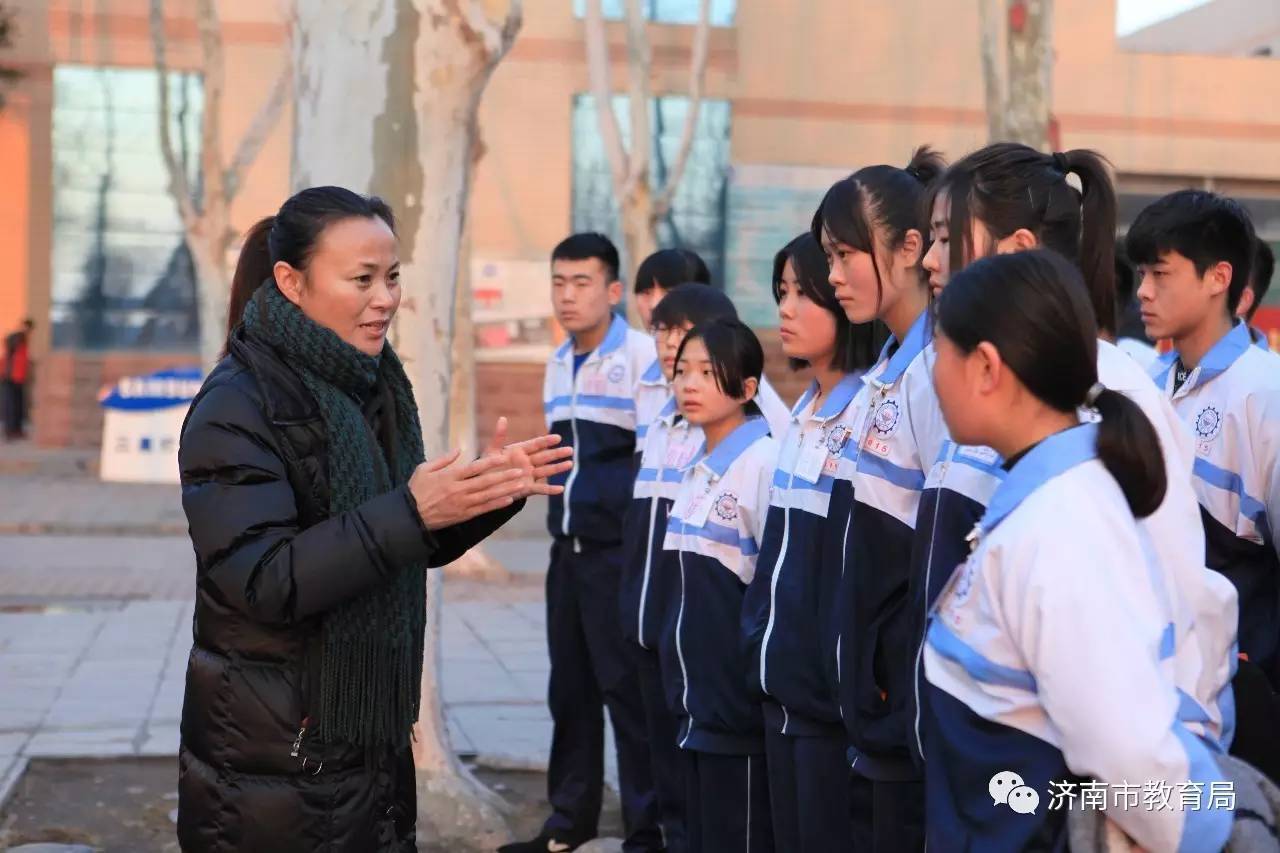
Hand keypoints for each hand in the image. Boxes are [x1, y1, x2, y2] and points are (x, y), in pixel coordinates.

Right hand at [408, 450, 525, 530]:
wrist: (410, 516)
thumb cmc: (416, 490)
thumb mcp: (424, 469)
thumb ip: (443, 459)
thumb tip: (458, 449)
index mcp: (449, 476)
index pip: (473, 468)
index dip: (490, 462)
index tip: (503, 457)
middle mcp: (458, 490)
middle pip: (485, 481)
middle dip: (504, 476)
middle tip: (520, 471)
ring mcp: (462, 504)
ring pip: (488, 495)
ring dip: (506, 489)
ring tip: (521, 484)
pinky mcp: (463, 515)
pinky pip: (483, 509)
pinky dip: (496, 505)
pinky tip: (509, 500)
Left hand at [482, 416, 573, 497]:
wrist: (484, 484)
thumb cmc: (487, 465)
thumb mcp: (491, 451)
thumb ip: (499, 436)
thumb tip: (502, 418)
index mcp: (520, 451)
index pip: (536, 444)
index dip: (546, 441)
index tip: (558, 438)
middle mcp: (527, 462)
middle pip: (545, 457)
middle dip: (557, 454)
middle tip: (570, 450)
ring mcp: (529, 475)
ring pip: (546, 470)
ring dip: (558, 468)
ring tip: (570, 464)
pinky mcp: (528, 488)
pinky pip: (541, 489)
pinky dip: (550, 489)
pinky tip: (561, 489)